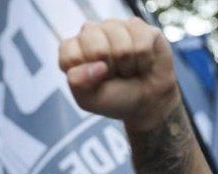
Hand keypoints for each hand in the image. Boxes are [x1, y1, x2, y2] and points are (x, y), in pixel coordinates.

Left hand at [59, 18, 179, 129]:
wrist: (147, 102)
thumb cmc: (114, 98)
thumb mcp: (88, 99)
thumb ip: (78, 82)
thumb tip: (97, 65)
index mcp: (73, 49)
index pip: (70, 54)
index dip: (86, 74)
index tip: (95, 81)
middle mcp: (92, 33)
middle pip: (97, 48)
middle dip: (109, 69)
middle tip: (114, 75)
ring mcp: (115, 27)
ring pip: (122, 46)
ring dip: (128, 66)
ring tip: (128, 70)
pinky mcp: (139, 27)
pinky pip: (142, 44)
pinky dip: (144, 61)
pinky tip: (142, 63)